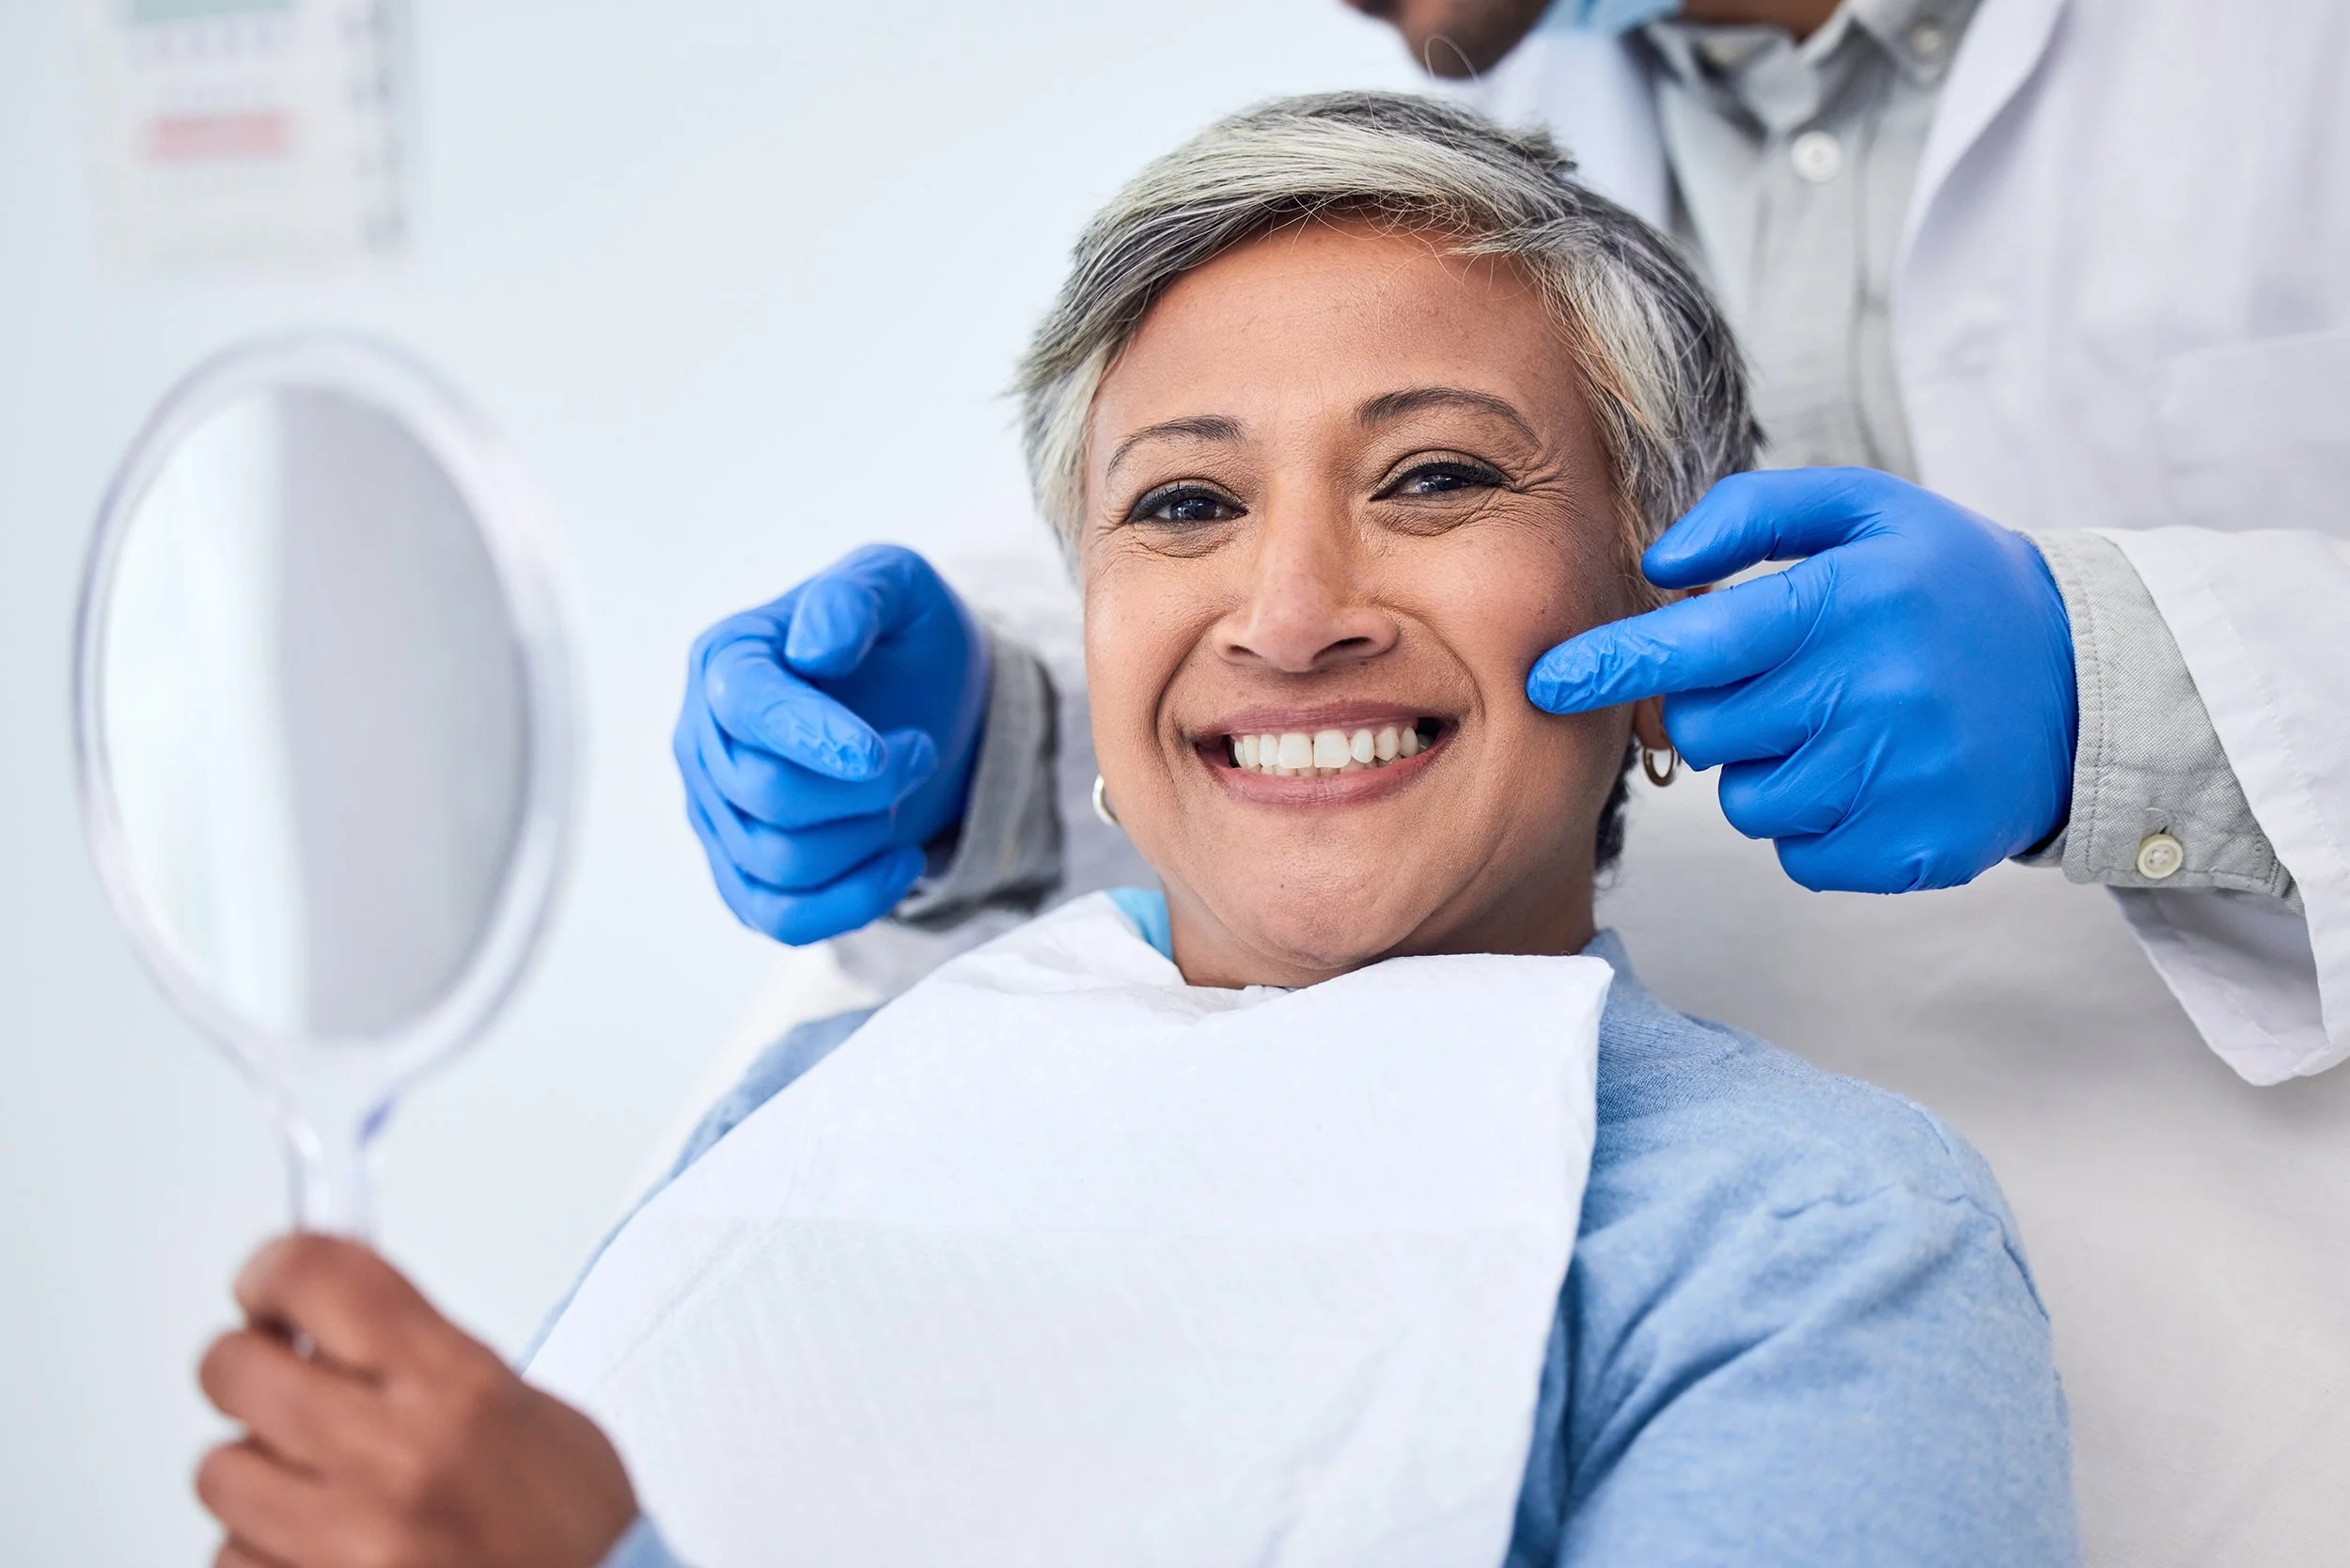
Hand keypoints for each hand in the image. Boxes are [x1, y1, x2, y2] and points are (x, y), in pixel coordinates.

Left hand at [195, 1235, 636, 1567]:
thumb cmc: (572, 1529)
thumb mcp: (527, 1412)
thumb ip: (427, 1359)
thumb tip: (330, 1322)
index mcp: (459, 1391)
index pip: (319, 1279)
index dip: (275, 1268)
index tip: (270, 1283)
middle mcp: (396, 1463)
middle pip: (236, 1369)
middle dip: (246, 1365)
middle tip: (274, 1374)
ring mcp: (347, 1546)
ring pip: (220, 1472)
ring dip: (255, 1471)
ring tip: (312, 1483)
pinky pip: (229, 1558)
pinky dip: (260, 1550)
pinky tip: (316, 1546)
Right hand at [676, 544, 990, 943]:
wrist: (927, 703)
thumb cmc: (904, 637)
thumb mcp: (898, 584)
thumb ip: (855, 595)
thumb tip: (813, 648)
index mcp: (726, 658)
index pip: (743, 706)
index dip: (809, 734)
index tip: (878, 753)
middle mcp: (701, 739)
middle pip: (765, 793)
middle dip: (864, 786)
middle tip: (918, 750)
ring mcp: (716, 813)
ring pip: (778, 861)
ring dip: (866, 836)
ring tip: (908, 791)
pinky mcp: (743, 874)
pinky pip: (780, 919)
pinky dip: (851, 903)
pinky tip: (904, 862)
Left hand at [1527, 468, 2076, 892]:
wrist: (2083, 680)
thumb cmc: (1945, 586)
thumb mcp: (1864, 510)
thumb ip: (1751, 513)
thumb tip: (1659, 565)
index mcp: (1851, 601)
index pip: (1698, 642)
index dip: (1612, 664)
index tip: (1547, 681)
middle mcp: (1874, 692)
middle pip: (1707, 729)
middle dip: (1719, 706)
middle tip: (1789, 677)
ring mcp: (1897, 779)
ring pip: (1746, 799)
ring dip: (1768, 767)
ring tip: (1841, 723)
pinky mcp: (1913, 850)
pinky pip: (1798, 854)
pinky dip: (1813, 822)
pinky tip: (1869, 775)